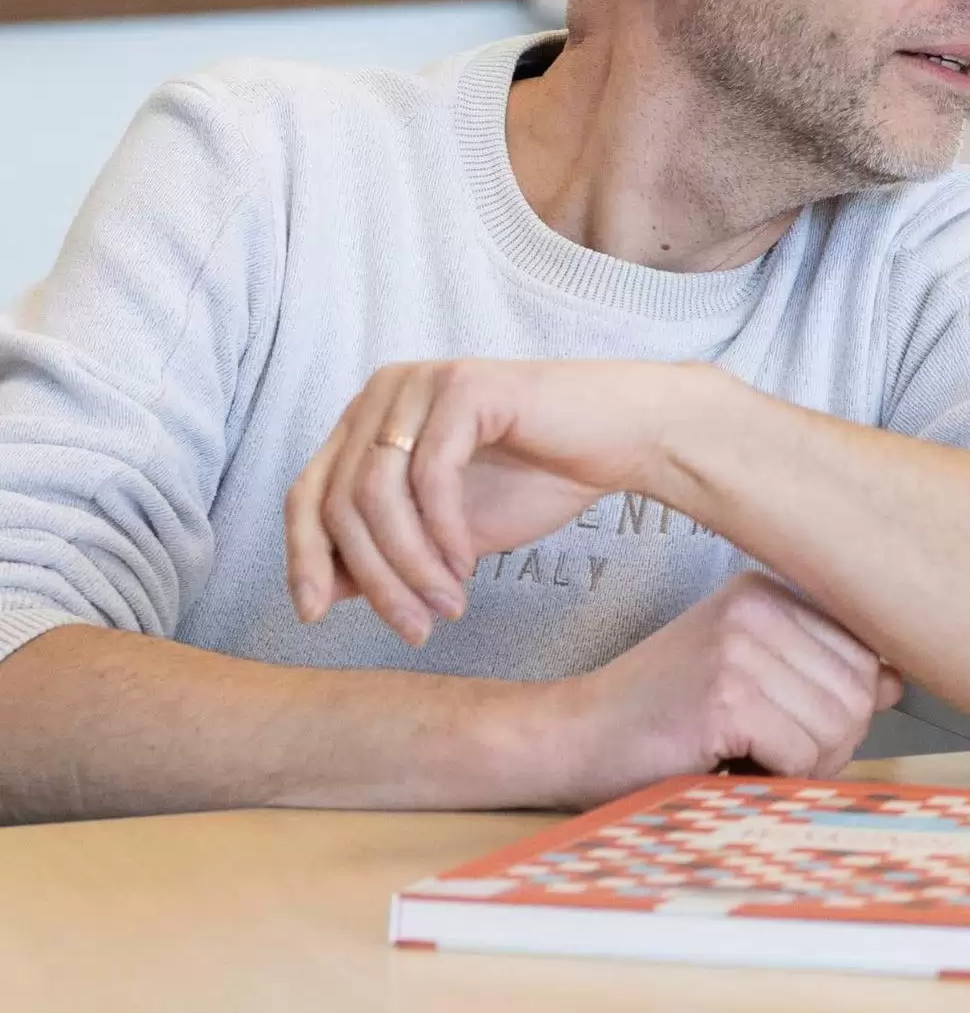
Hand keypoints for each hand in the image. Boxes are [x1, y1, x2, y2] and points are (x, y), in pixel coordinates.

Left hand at [286, 358, 713, 642]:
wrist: (623, 440)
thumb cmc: (540, 477)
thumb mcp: (444, 532)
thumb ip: (386, 551)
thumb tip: (320, 594)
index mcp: (368, 419)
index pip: (305, 492)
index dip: (303, 558)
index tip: (315, 616)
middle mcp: (384, 391)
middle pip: (338, 501)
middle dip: (373, 578)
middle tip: (414, 628)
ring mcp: (423, 383)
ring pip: (377, 494)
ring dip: (409, 566)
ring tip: (447, 607)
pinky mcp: (466, 386)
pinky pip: (430, 475)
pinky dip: (443, 532)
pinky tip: (468, 566)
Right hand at [536, 572, 903, 805]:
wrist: (570, 739)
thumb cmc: (663, 719)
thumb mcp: (752, 677)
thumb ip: (822, 671)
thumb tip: (897, 678)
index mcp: (769, 591)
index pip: (867, 655)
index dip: (836, 711)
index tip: (778, 722)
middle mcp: (758, 604)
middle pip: (861, 692)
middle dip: (825, 743)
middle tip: (759, 750)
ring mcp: (740, 645)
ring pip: (840, 726)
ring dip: (799, 766)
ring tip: (740, 754)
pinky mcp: (725, 692)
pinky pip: (802, 755)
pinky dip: (773, 779)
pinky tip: (724, 763)